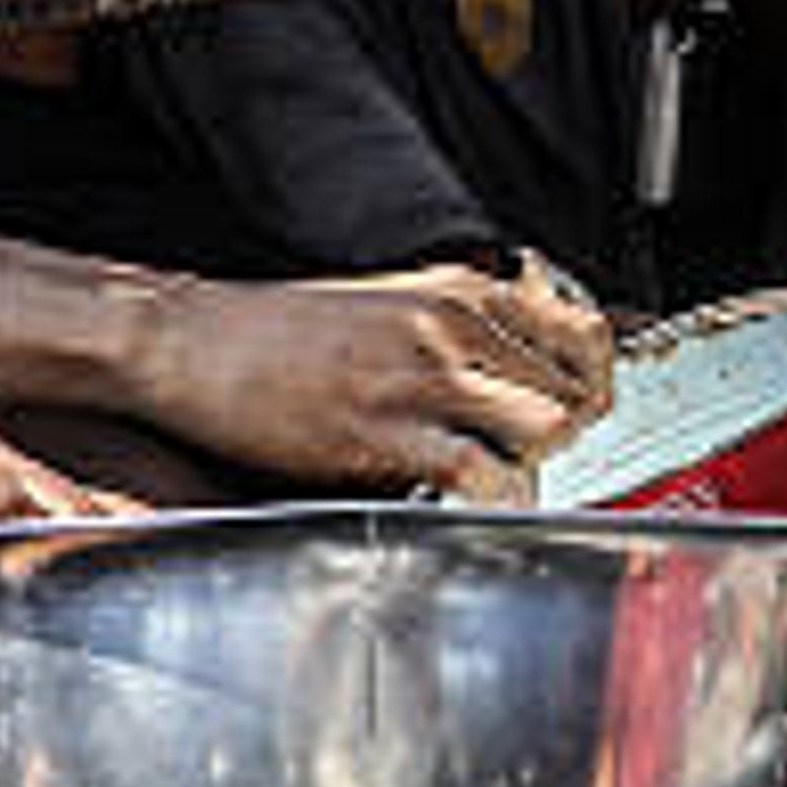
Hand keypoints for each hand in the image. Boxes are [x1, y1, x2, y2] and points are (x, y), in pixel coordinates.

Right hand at [152, 256, 616, 497]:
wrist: (191, 342)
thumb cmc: (283, 333)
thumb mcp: (393, 304)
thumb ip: (465, 334)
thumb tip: (529, 381)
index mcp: (460, 289)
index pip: (583, 335)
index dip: (595, 384)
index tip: (584, 413)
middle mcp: (453, 324)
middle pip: (573, 392)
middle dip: (568, 435)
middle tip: (532, 457)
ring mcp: (421, 377)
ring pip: (544, 430)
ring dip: (535, 464)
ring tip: (496, 476)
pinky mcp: (384, 431)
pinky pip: (478, 474)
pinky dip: (491, 495)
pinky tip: (467, 497)